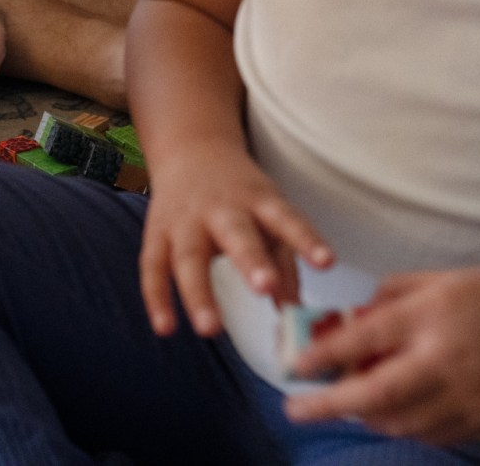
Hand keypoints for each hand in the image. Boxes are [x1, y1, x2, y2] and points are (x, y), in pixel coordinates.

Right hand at [138, 146, 333, 338]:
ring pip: (189, 256)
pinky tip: (165, 329)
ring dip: (198, 293)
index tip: (326, 262)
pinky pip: (153, 266)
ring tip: (210, 329)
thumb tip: (294, 312)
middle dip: (250, 260)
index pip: (286, 218)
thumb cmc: (239, 193)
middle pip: (236, 234)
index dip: (306, 239)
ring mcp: (185, 221)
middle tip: (266, 286)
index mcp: (258, 201)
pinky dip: (157, 298)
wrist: (190, 149)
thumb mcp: (269, 212)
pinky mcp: (157, 233)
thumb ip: (284, 260)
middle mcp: (221, 209)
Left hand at [285, 269, 479, 443]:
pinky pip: (430, 435)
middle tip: (296, 411)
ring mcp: (467, 398)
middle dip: (329, 406)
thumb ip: (393, 299)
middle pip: (374, 394)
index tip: (293, 366)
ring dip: (364, 418)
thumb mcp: (444, 281)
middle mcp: (446, 361)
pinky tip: (392, 412)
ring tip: (346, 406)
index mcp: (433, 317)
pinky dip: (403, 426)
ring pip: (398, 423)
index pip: (364, 339)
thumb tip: (349, 320)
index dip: (323, 355)